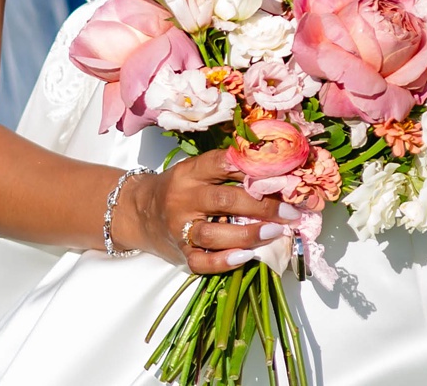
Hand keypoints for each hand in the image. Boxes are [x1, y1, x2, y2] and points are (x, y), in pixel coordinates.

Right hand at [128, 150, 293, 271]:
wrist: (137, 212)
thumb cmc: (177, 189)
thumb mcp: (194, 171)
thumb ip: (224, 172)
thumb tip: (272, 174)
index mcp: (188, 173)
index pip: (220, 164)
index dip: (250, 168)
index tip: (279, 173)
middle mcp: (182, 199)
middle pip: (224, 200)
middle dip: (261, 206)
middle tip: (289, 211)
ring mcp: (180, 228)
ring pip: (214, 233)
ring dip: (248, 234)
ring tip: (275, 232)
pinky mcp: (180, 254)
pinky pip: (203, 261)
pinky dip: (225, 261)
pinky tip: (247, 257)